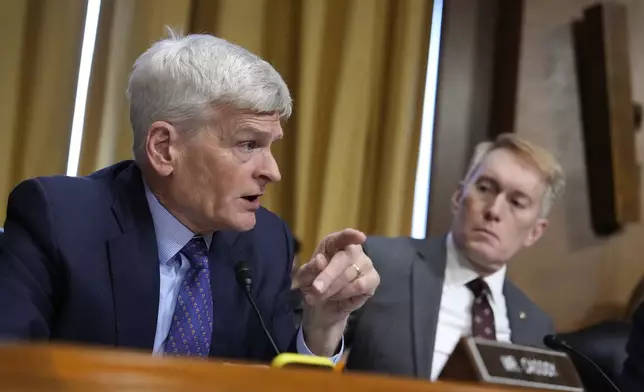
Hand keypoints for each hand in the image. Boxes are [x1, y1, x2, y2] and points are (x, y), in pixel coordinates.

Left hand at [292, 229, 379, 355]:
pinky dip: (345, 293)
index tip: (360, 237)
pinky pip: (360, 286)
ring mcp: (366, 263)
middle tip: (315, 289)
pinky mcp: (373, 279)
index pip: (344, 237)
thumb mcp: (304, 278)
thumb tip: (320, 260)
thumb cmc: (313, 284)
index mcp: (333, 243)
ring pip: (349, 275)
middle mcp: (353, 250)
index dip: (351, 236)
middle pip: (344, 259)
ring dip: (332, 289)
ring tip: (320, 296)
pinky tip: (338, 297)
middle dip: (328, 276)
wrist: (322, 307)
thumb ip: (309, 269)